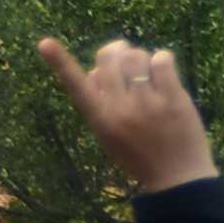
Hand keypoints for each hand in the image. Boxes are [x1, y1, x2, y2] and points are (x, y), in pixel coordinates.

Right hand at [38, 37, 218, 193]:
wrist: (178, 179)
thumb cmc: (140, 155)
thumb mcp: (108, 135)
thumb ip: (99, 103)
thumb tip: (97, 69)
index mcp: (100, 118)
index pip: (75, 86)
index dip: (59, 63)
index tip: (45, 43)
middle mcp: (120, 108)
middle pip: (108, 58)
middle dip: (116, 51)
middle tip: (124, 55)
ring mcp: (148, 103)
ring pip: (135, 57)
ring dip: (140, 56)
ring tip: (146, 68)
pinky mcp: (175, 100)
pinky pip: (162, 61)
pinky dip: (162, 59)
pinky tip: (164, 69)